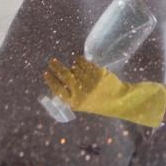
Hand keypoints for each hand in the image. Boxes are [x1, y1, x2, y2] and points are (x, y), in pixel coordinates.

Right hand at [43, 56, 165, 127]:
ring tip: (73, 66)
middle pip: (64, 76)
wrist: (120, 100)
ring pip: (75, 68)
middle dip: (56, 67)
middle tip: (52, 62)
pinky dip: (80, 61)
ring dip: (72, 65)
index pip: (58, 90)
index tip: (46, 73)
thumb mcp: (83, 104)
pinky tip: (79, 62)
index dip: (51, 81)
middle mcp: (82, 92)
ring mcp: (90, 82)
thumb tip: (58, 82)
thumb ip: (71, 95)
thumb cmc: (99, 102)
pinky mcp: (98, 73)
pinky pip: (84, 63)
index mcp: (76, 103)